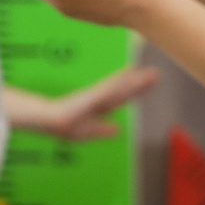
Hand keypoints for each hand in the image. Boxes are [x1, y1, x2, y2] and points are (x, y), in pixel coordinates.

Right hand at [13, 66, 159, 141]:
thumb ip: (103, 130)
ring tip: (151, 73)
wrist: (48, 120)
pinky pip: (111, 86)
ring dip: (136, 80)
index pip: (123, 98)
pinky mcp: (94, 95)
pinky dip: (121, 80)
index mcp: (101, 107)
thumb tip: (118, 130)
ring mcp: (98, 95)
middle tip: (156, 74)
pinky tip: (131, 72)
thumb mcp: (87, 132)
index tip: (149, 84)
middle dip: (140, 83)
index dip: (136, 91)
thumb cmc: (64, 126)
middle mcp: (102, 99)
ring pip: (121, 86)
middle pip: (125, 90)